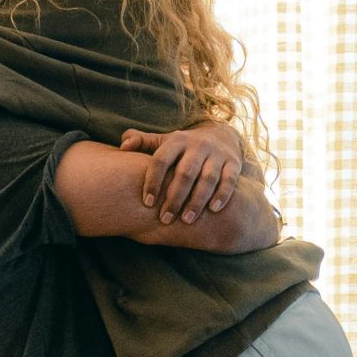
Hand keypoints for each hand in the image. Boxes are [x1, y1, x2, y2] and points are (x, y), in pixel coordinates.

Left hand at [119, 122, 243, 222]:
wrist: (221, 136)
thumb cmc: (183, 147)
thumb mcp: (164, 142)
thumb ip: (142, 142)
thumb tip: (122, 147)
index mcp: (176, 141)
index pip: (162, 160)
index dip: (153, 181)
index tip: (148, 203)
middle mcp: (198, 145)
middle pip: (185, 173)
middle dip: (175, 198)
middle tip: (165, 219)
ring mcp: (217, 154)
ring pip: (207, 178)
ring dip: (197, 200)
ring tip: (187, 220)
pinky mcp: (234, 163)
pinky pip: (229, 180)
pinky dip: (223, 194)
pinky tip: (214, 210)